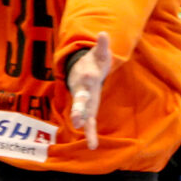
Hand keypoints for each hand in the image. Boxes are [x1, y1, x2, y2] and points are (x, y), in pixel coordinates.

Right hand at [66, 31, 112, 149]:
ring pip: (82, 115)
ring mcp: (84, 102)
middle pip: (80, 101)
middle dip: (78, 110)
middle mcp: (83, 92)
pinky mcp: (89, 110)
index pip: (86, 80)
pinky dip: (91, 134)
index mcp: (87, 77)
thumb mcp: (99, 54)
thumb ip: (101, 46)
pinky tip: (94, 146)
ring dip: (84, 126)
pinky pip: (90, 123)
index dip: (85, 83)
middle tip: (76, 121)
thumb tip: (103, 34)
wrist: (79, 71)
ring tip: (89, 141)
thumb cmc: (93, 62)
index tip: (84, 85)